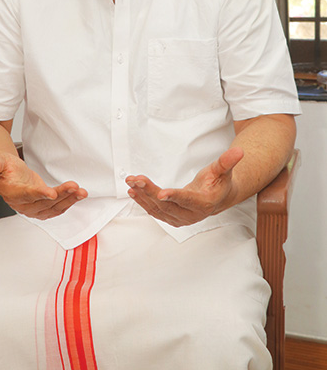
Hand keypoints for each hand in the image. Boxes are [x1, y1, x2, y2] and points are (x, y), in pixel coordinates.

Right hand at [0, 153, 87, 219]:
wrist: (6, 177)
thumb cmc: (4, 169)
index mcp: (12, 193)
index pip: (26, 195)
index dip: (39, 194)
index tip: (51, 193)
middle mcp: (22, 204)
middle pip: (44, 202)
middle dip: (61, 195)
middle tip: (74, 187)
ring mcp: (33, 208)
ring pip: (53, 207)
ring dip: (69, 200)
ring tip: (81, 192)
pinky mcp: (42, 208)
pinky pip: (57, 208)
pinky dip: (69, 202)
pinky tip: (78, 195)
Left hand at [125, 146, 243, 226]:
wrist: (217, 198)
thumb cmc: (219, 183)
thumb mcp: (223, 170)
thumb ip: (227, 161)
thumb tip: (239, 150)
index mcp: (205, 203)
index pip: (188, 200)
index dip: (174, 196)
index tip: (161, 193)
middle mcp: (191, 214)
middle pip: (167, 204)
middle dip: (149, 191)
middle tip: (136, 179)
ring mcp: (180, 218)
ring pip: (157, 209)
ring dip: (142, 195)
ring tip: (130, 182)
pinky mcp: (171, 217)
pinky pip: (154, 211)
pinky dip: (142, 201)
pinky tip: (133, 191)